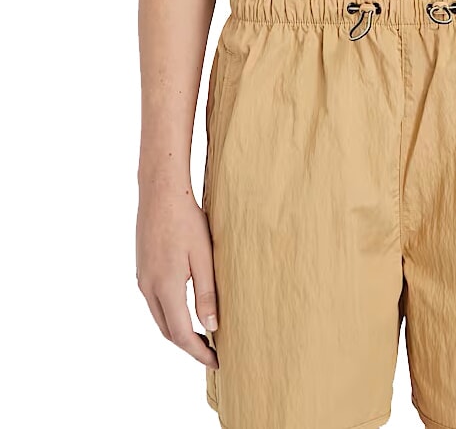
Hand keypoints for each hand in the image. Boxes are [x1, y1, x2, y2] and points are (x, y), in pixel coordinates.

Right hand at [136, 186, 218, 368]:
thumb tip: (211, 327)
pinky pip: (155, 302)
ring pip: (159, 317)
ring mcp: (142, 278)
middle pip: (167, 330)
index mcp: (165, 287)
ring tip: (201, 335)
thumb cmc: (186, 219)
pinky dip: (170, 314)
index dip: (198, 351)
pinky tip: (184, 310)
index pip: (181, 333)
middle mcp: (148, 287)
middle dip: (188, 346)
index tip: (216, 361)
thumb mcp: (203, 256)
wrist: (160, 191)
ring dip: (178, 331)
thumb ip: (206, 293)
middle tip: (212, 352)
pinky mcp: (142, 268)